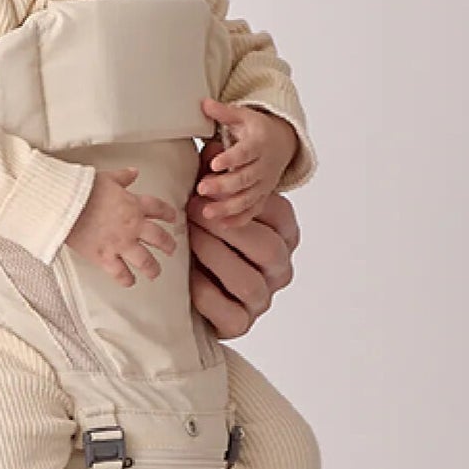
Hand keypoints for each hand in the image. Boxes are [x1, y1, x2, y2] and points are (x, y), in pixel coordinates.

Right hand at [63, 166, 177, 288]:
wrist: (65, 204)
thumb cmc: (81, 190)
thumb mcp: (106, 178)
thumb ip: (122, 177)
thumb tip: (132, 172)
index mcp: (134, 204)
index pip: (158, 209)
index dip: (168, 213)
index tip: (172, 217)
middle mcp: (132, 226)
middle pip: (159, 238)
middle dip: (168, 245)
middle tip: (170, 249)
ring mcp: (120, 244)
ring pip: (145, 261)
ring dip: (152, 268)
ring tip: (155, 272)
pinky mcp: (105, 257)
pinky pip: (121, 273)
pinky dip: (126, 279)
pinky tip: (129, 281)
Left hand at [187, 182, 299, 339]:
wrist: (185, 286)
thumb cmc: (204, 235)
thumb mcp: (210, 204)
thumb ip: (215, 180)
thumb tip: (212, 145)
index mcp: (283, 234)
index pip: (280, 214)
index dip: (245, 200)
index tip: (208, 189)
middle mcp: (279, 267)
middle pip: (267, 248)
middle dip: (227, 228)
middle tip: (193, 212)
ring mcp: (263, 298)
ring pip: (248, 280)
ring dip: (215, 256)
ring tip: (188, 238)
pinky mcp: (240, 323)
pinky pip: (228, 310)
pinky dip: (206, 293)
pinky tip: (187, 277)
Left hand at [195, 101, 297, 228]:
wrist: (283, 142)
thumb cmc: (257, 129)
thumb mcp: (243, 116)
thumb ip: (223, 112)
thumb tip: (203, 103)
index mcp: (258, 144)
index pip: (245, 153)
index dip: (231, 158)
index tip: (214, 163)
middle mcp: (264, 166)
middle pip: (244, 179)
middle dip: (223, 186)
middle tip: (201, 189)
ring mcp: (264, 184)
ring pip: (248, 199)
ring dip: (228, 207)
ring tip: (206, 213)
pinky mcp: (263, 196)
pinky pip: (252, 210)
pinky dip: (239, 219)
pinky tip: (221, 225)